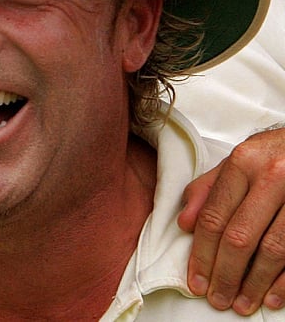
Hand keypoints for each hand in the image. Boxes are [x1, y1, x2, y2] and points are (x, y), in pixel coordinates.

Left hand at [178, 126, 284, 313]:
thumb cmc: (275, 155)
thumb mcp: (240, 161)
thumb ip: (208, 189)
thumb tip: (184, 224)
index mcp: (244, 163)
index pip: (214, 216)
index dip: (201, 254)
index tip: (196, 280)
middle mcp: (273, 177)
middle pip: (240, 237)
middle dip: (225, 274)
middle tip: (216, 298)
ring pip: (272, 250)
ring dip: (254, 283)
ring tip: (241, 303)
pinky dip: (284, 282)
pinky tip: (271, 297)